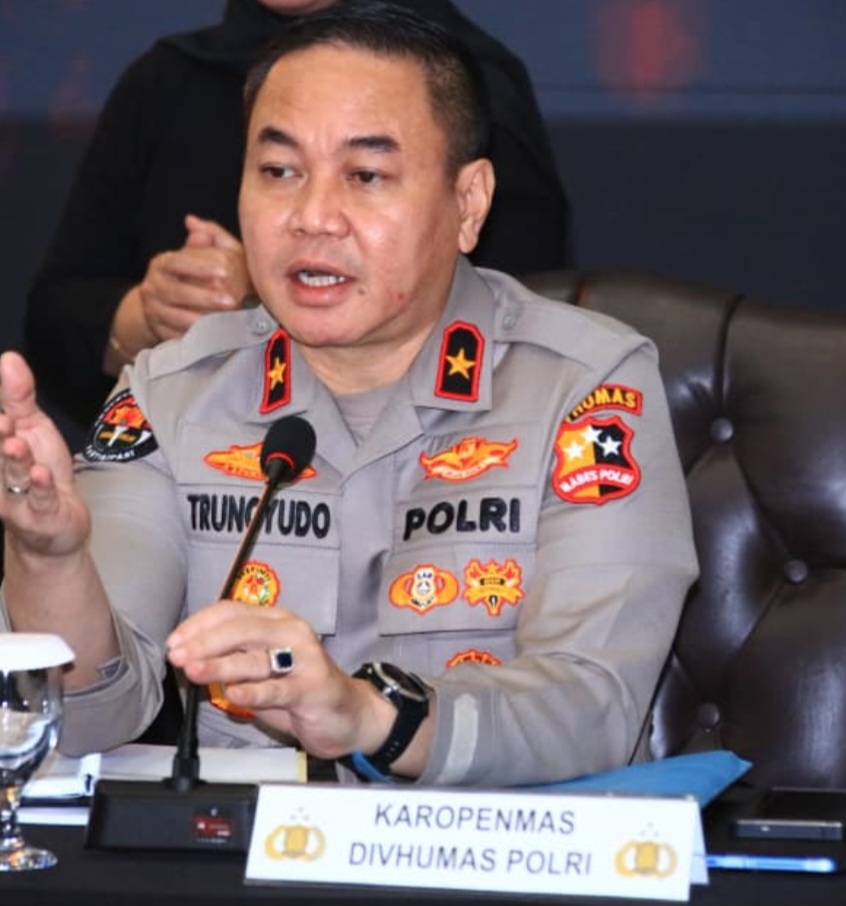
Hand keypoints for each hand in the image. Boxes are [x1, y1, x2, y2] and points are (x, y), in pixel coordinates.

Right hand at [0, 351, 89, 558]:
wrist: (58, 521)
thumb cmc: (40, 473)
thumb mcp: (32, 427)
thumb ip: (18, 396)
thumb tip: (9, 358)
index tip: (2, 415)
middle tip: (3, 422)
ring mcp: (16, 498)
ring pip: (12, 477)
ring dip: (13, 460)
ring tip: (15, 443)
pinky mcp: (40, 515)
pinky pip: (39, 501)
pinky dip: (40, 488)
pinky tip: (41, 473)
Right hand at [136, 215, 251, 342]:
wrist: (161, 306)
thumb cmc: (189, 276)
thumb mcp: (198, 255)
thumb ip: (205, 238)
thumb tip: (195, 223)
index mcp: (162, 264)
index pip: (179, 262)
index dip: (201, 266)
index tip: (226, 271)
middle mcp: (153, 286)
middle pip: (177, 292)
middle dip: (205, 297)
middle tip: (232, 301)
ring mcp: (154, 310)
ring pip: (176, 316)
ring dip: (202, 320)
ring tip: (226, 321)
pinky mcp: (159, 331)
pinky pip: (176, 335)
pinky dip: (195, 337)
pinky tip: (214, 335)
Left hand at [166, 601, 396, 760]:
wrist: (348, 714)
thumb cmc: (299, 689)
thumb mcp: (262, 670)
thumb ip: (232, 661)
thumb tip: (189, 657)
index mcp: (276, 620)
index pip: (231, 612)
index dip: (199, 624)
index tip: (174, 641)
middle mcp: (291, 632)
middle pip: (241, 629)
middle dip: (204, 642)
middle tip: (179, 655)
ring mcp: (304, 658)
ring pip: (255, 658)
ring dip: (220, 665)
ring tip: (194, 671)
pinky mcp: (313, 687)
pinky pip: (277, 688)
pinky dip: (253, 692)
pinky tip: (233, 694)